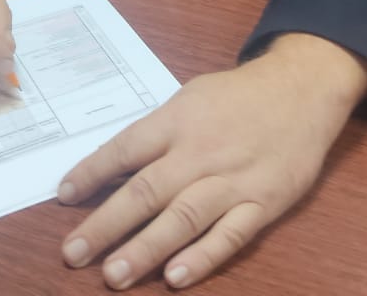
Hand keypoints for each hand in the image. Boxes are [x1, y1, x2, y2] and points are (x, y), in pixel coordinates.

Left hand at [58, 33, 366, 289]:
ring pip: (183, 218)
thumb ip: (157, 133)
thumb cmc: (239, 96)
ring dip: (145, 249)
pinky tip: (175, 277)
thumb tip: (115, 166)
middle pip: (146, 191)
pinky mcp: (264, 203)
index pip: (125, 149)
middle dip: (105, 225)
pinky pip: (230, 235)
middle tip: (73, 254)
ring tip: (112, 275)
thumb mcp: (191, 98)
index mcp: (178, 120)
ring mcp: (233, 180)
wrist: (303, 89)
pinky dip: (203, 257)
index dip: (92, 173)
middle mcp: (201, 152)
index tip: (63, 197)